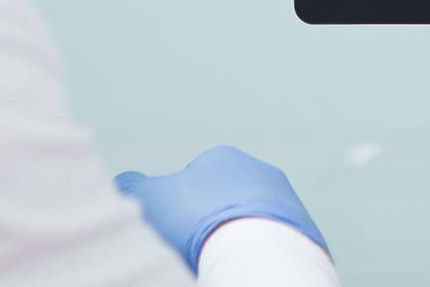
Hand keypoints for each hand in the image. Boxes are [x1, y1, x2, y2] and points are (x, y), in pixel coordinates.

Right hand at [114, 145, 328, 272]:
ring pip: (251, 224)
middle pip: (224, 202)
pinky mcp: (304, 236)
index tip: (170, 232)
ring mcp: (287, 204)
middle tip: (190, 253)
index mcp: (224, 159)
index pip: (192, 180)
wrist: (256, 251)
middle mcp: (260, 174)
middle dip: (208, 224)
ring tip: (217, 264)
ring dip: (235, 241)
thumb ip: (131, 186)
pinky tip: (243, 270)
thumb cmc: (196, 219)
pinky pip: (272, 246)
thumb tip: (125, 183)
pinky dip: (257, 258)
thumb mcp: (147, 198)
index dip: (176, 209)